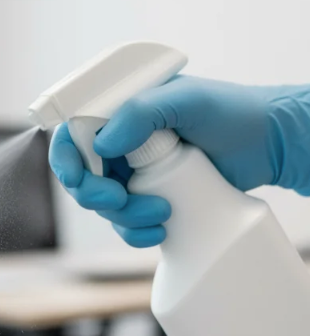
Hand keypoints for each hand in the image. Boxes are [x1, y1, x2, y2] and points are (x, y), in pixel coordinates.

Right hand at [49, 75, 309, 246]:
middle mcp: (119, 143)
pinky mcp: (148, 198)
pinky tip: (158, 231)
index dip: (66, 162)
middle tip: (119, 201)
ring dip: (123, 218)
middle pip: (80, 177)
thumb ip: (140, 113)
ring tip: (161, 214)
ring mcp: (132, 173)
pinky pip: (124, 223)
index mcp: (117, 113)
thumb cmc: (232, 112)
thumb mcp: (186, 102)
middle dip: (94, 196)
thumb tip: (101, 144)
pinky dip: (134, 233)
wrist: (270, 145)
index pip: (70, 136)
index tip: (83, 181)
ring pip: (103, 206)